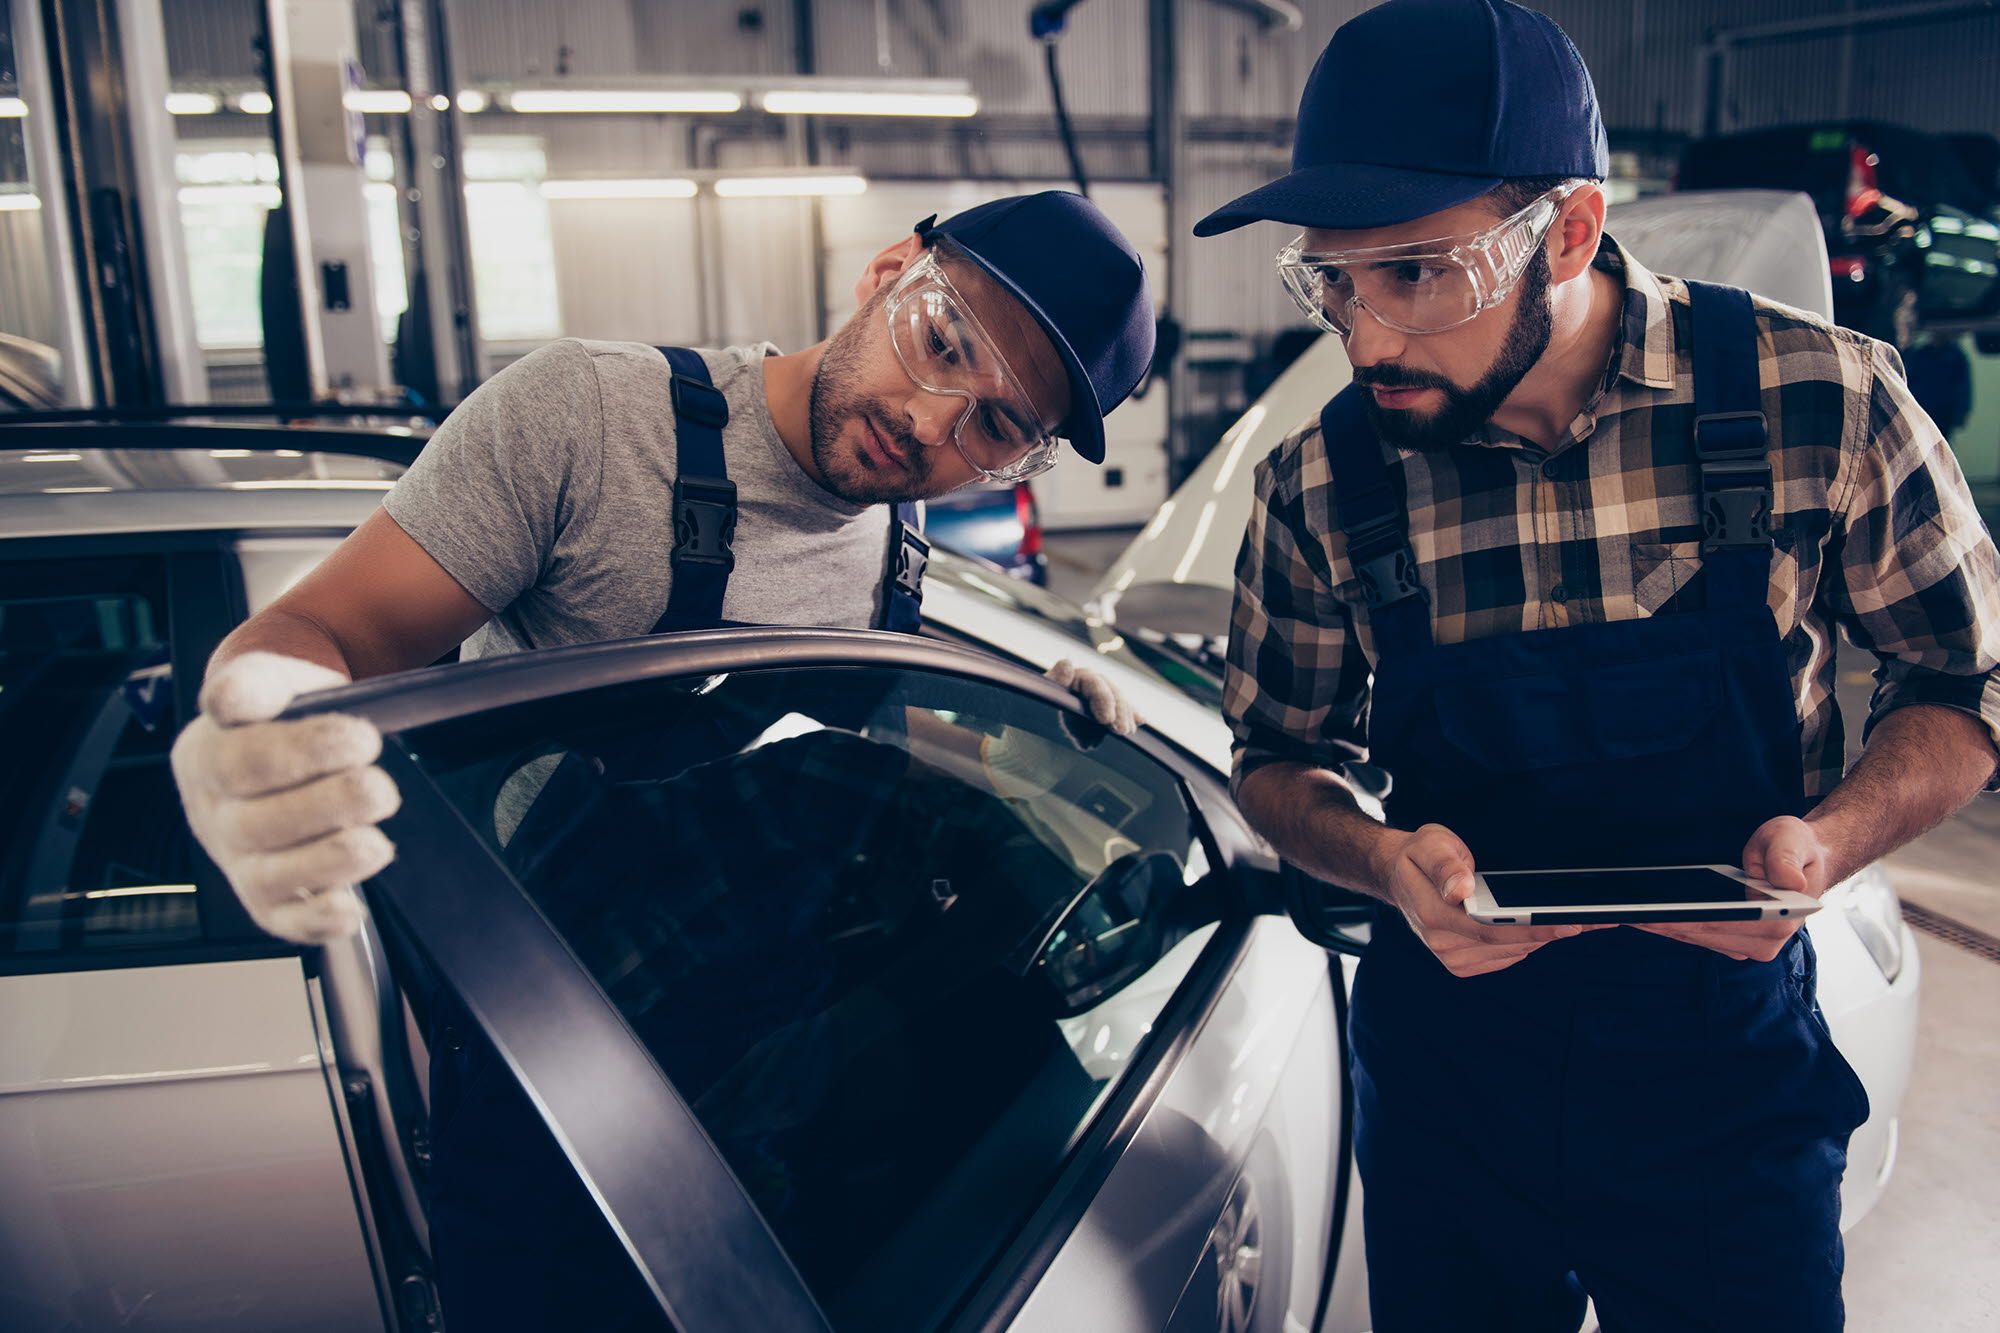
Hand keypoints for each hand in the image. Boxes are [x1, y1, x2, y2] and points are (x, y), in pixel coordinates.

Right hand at [171, 652, 399, 943]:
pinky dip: (315, 921)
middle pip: (259, 824)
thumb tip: (232, 697)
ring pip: (269, 877)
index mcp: (207, 755)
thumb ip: (258, 681)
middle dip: (329, 808)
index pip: (242, 761)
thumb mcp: (276, 680)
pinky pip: (283, 920)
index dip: (304, 753)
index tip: (362, 738)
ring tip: (375, 845)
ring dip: (327, 864)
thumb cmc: (283, 714)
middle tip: (379, 790)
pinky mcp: (267, 899)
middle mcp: (215, 814)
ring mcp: (237, 860)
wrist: (288, 740)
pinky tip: (348, 910)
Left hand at [1047, 659, 1140, 736]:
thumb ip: (1055, 678)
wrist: (1040, 713)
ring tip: (1128, 731)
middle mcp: (1093, 682)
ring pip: (1119, 702)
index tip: (1106, 720)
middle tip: (1121, 730)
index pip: (1094, 684)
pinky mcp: (1106, 708)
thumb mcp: (1044, 688)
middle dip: (1119, 712)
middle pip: (1111, 693)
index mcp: (1078, 676)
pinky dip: (1131, 714)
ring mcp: (1101, 695)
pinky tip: (1140, 720)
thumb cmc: (1041, 698)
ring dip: (1126, 716)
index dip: (1103, 701)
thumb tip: (1067, 664)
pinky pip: (1121, 708)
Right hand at [1374, 824, 1592, 977]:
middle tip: (1595, 920)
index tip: (1568, 923)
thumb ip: (1445, 865)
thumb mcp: (1429, 844)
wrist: (1399, 874)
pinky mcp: (1466, 962)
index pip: (1491, 929)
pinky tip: (1546, 927)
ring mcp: (1453, 957)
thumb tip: (1462, 888)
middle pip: (1508, 944)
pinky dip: (1530, 942)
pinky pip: (1508, 956)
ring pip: (1513, 952)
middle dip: (1551, 931)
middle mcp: (1443, 944)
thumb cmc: (1419, 855)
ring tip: (1578, 920)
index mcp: (1433, 916)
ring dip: (1544, 937)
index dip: (1533, 928)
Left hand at [1637, 816, 1833, 961]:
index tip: (1653, 915)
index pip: (1721, 923)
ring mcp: (1749, 945)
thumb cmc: (1797, 847)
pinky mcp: (1735, 941)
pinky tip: (1646, 916)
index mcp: (1780, 920)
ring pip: (1695, 938)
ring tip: (1626, 916)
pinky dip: (1673, 926)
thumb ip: (1785, 858)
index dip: (1685, 919)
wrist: (1805, 860)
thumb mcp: (1792, 839)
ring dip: (1663, 927)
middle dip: (1664, 923)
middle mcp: (1765, 942)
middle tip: (1625, 914)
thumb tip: (1788, 881)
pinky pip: (1698, 936)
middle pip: (1701, 934)